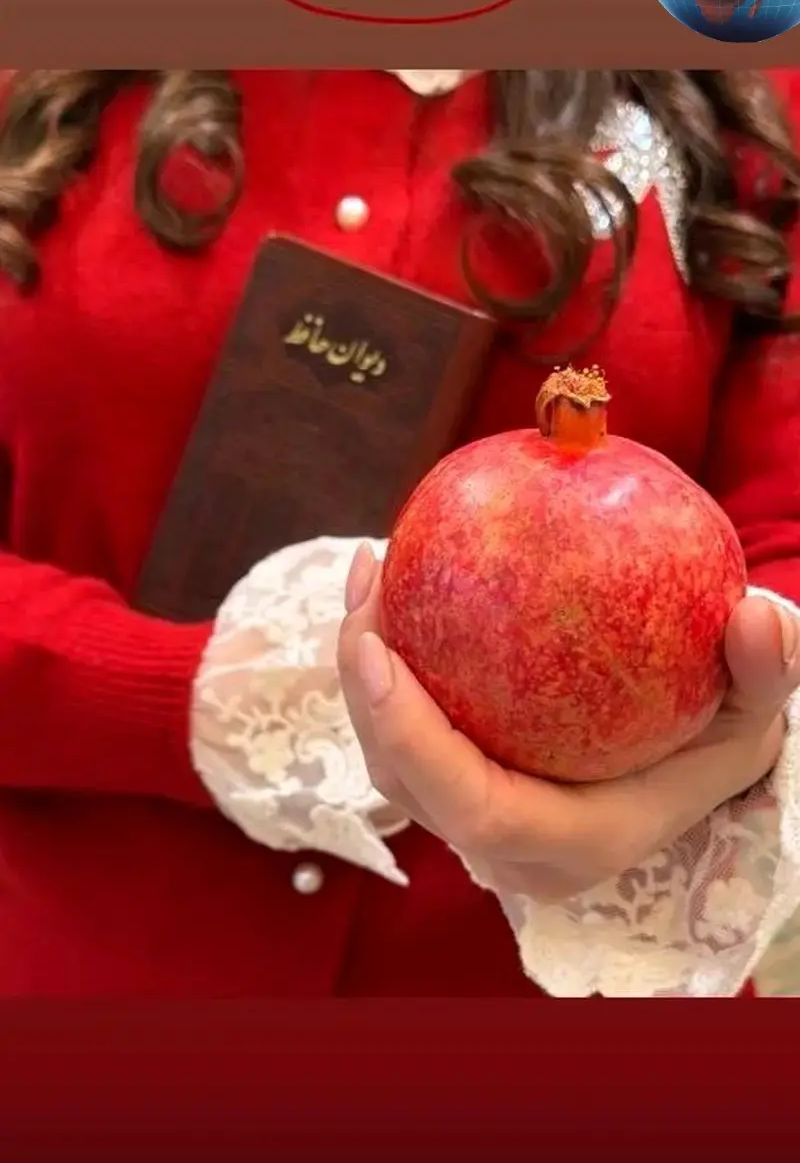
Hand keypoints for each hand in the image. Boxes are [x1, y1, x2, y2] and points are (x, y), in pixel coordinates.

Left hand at [337, 543, 792, 900]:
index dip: (413, 740)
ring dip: (364, 672)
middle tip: (370, 585)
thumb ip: (767, 672)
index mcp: (579, 841)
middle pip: (408, 785)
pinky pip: (406, 733)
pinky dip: (386, 666)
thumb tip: (759, 615)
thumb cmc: (718, 739)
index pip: (476, 811)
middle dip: (365, 692)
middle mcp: (514, 848)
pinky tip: (390, 582)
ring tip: (370, 570)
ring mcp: (481, 822)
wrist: (691, 765)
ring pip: (393, 761)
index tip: (379, 647)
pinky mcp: (463, 785)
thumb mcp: (759, 712)